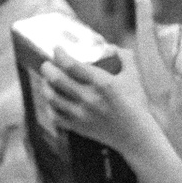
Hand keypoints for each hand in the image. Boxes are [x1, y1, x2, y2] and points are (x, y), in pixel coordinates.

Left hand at [39, 50, 157, 155]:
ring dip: (46, 85)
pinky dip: (50, 107)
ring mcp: (81, 114)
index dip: (59, 54)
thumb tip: (110, 47)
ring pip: (52, 97)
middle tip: (47, 64)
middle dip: (47, 68)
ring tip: (47, 80)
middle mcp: (89, 98)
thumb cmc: (136, 103)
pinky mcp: (78, 127)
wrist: (136, 135)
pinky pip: (55, 116)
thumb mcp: (134, 76)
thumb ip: (124, 57)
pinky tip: (52, 101)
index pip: (71, 65)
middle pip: (56, 79)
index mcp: (102, 83)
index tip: (57, 49)